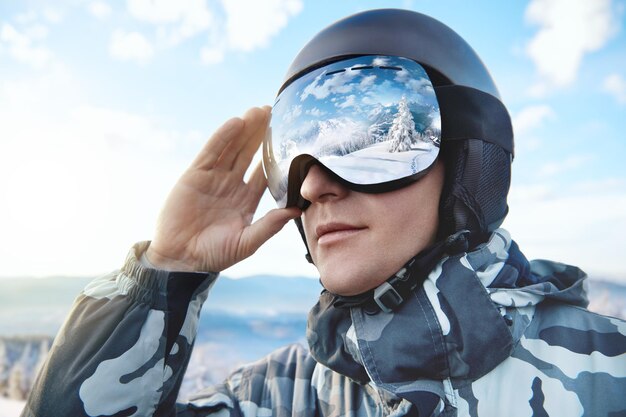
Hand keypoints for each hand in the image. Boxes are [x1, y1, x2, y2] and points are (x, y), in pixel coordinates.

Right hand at [146, 106, 300, 271]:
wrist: (180, 260)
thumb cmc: (214, 255)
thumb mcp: (246, 242)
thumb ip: (269, 226)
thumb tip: (296, 210)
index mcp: (245, 200)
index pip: (264, 173)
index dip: (275, 156)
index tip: (290, 139)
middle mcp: (230, 185)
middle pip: (249, 154)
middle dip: (261, 134)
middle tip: (275, 113)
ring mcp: (213, 178)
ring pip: (232, 148)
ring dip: (245, 129)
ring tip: (259, 110)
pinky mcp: (194, 175)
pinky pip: (211, 152)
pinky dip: (223, 136)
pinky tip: (237, 123)